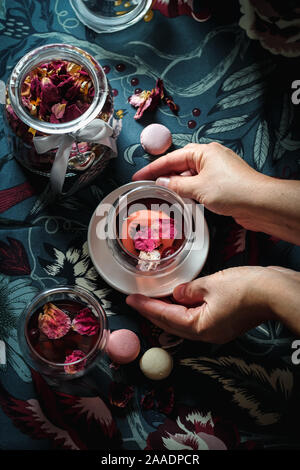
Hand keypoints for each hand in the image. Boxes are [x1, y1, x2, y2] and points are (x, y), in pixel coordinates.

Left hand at [126, 266, 277, 343]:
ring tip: (153, 299)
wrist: (275, 291)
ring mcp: (217, 329)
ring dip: (168, 311)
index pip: (165, 317)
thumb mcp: (211, 284)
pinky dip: (185, 309)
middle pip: (172, 324)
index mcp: (200, 327)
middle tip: (137, 300)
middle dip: (153, 312)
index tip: (130, 299)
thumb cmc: (246, 288)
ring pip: (184, 322)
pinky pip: (197, 317)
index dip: (146, 307)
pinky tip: (179, 298)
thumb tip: (177, 294)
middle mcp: (207, 333)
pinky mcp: (225, 321)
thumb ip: (189, 290)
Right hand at [133, 142, 299, 244]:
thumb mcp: (197, 187)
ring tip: (162, 196)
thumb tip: (162, 183)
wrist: (260, 203)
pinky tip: (182, 201)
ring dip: (177, 186)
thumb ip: (176, 185)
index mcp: (204, 152)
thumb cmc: (232, 190)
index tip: (138, 176)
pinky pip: (199, 185)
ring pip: (190, 177)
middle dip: (164, 176)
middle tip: (147, 187)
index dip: (152, 169)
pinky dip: (189, 192)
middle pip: (180, 166)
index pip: (171, 158)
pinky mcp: (222, 185)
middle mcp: (210, 159)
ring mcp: (217, 171)